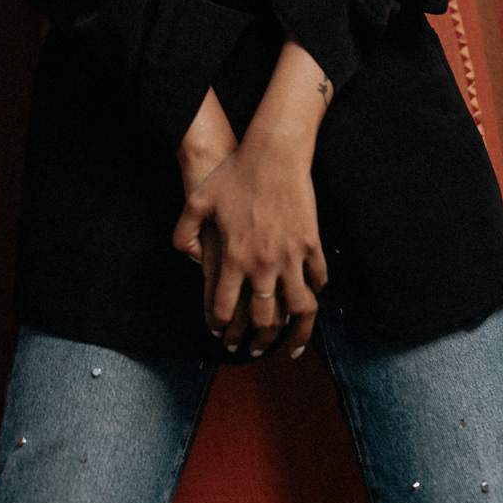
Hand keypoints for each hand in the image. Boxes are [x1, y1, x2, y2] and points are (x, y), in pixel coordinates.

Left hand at [173, 39, 331, 357]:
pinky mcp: (310, 242)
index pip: (224, 306)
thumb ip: (184, 231)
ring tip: (291, 344)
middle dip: (256, 339)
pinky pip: (317, 277)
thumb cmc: (234, 174)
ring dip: (294, 330)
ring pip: (297, 307)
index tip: (221, 332)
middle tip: (253, 348)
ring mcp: (290, 254)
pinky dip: (315, 291)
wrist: (273, 153)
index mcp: (233, 256)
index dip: (220, 325)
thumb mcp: (198, 200)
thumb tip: (186, 256)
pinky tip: (310, 297)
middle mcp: (262, 262)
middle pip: (263, 318)